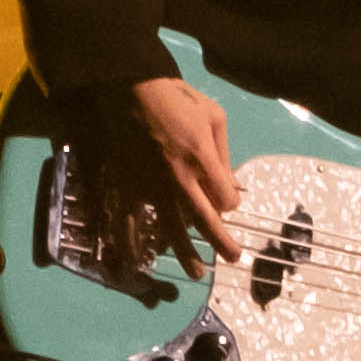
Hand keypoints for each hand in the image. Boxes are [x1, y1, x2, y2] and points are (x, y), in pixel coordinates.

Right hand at [110, 73, 242, 266]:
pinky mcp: (127, 187)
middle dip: (221, 243)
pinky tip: (137, 264)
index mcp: (202, 159)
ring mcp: (151, 187)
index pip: (225, 199)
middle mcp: (179, 179)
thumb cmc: (176, 98)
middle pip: (206, 221)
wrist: (130, 88)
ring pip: (172, 229)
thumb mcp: (213, 115)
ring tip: (196, 272)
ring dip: (185, 253)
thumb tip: (227, 183)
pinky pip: (129, 222)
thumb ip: (222, 152)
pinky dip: (132, 245)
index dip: (230, 204)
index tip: (227, 201)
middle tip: (233, 258)